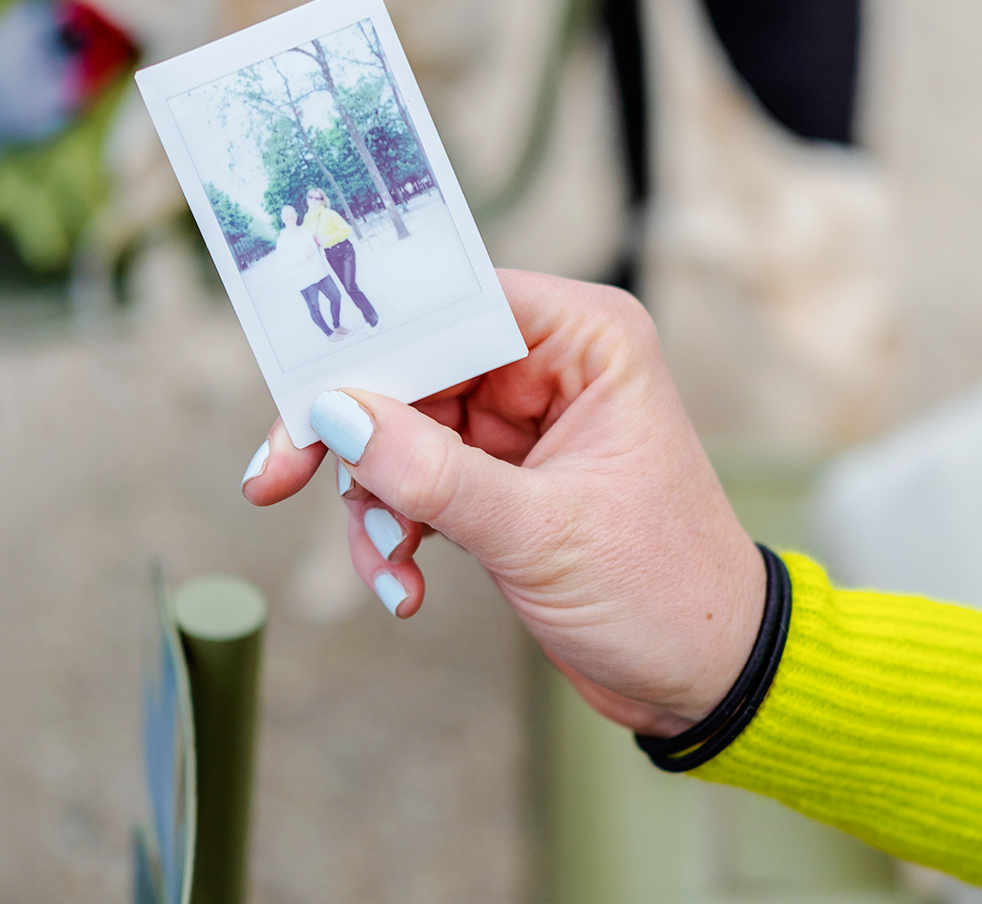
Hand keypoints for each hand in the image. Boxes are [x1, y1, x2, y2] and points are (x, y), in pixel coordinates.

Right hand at [241, 270, 762, 736]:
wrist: (705, 677)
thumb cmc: (666, 591)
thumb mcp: (542, 533)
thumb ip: (435, 474)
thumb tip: (337, 415)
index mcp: (585, 340)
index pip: (451, 303)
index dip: (369, 338)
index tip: (299, 381)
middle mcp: (549, 366)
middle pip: (408, 368)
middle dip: (350, 435)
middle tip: (275, 478)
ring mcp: (517, 425)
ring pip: (397, 431)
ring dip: (376, 502)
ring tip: (389, 565)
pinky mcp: (496, 479)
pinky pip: (413, 484)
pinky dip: (394, 532)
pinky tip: (404, 588)